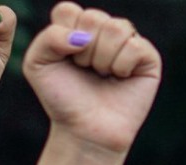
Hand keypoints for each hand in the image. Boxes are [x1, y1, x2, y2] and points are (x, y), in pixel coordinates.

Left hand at [22, 4, 162, 155]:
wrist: (85, 131)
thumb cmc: (62, 99)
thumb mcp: (37, 65)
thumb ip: (48, 37)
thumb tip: (83, 37)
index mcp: (77, 27)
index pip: (68, 11)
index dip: (63, 38)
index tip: (65, 61)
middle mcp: (103, 30)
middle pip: (93, 18)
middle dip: (84, 51)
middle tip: (85, 70)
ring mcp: (127, 41)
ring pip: (117, 28)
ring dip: (103, 59)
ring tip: (102, 75)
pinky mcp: (148, 58)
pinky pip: (135, 46)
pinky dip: (122, 66)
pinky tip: (120, 79)